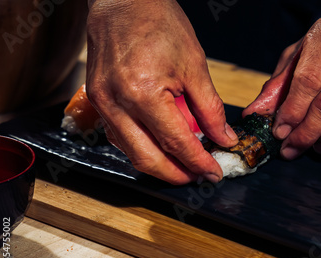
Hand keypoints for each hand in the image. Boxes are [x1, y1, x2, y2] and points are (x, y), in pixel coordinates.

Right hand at [86, 0, 237, 183]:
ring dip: (158, 165)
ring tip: (182, 166)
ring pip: (130, 152)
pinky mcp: (96, 100)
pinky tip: (159, 148)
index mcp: (143, 92)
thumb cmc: (159, 23)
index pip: (176, 142)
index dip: (198, 163)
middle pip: (147, 158)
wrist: (122, 1)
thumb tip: (224, 137)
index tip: (214, 173)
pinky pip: (118, 136)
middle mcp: (116, 103)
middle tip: (198, 177)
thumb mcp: (195, 65)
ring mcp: (102, 103)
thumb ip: (210, 108)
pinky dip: (141, 148)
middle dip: (176, 175)